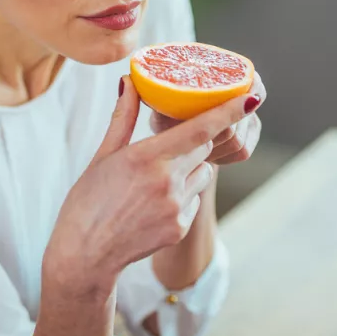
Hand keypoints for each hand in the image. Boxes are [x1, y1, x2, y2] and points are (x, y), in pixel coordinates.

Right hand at [44, 76, 259, 288]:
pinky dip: (183, 197)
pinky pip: (194, 201)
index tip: (251, 98)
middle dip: (194, 141)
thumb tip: (129, 82)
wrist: (85, 253)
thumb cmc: (89, 200)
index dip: (228, 112)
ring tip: (157, 182)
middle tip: (169, 149)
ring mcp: (176, 207)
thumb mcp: (103, 155)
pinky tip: (155, 206)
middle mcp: (166, 181)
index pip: (200, 129)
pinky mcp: (180, 227)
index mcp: (146, 157)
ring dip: (190, 170)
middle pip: (204, 147)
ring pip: (203, 174)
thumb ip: (123, 117)